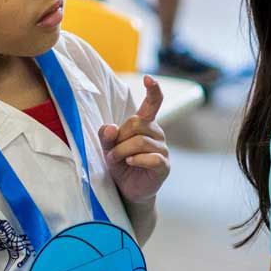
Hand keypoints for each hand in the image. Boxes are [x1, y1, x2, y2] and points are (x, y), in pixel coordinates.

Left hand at [99, 76, 170, 204]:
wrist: (129, 191)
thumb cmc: (120, 166)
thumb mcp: (108, 148)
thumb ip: (107, 136)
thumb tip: (111, 128)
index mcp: (145, 125)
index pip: (154, 103)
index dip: (153, 90)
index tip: (148, 79)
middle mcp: (157, 134)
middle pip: (137, 123)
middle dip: (119, 137)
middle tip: (111, 152)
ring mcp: (163, 149)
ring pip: (140, 141)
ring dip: (122, 151)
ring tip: (116, 161)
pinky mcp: (164, 166)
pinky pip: (151, 157)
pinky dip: (137, 160)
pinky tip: (130, 163)